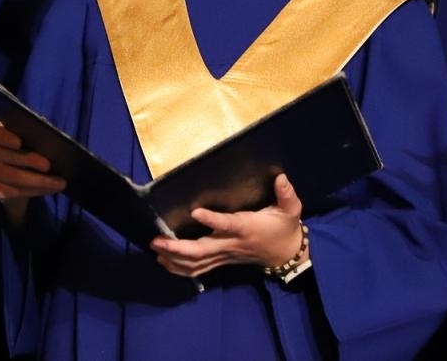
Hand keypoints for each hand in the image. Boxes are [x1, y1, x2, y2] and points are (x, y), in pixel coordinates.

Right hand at [0, 122, 64, 226]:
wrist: (14, 168)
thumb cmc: (26, 146)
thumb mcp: (28, 136)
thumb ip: (35, 132)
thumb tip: (48, 132)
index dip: (7, 138)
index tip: (19, 142)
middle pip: (9, 158)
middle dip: (30, 161)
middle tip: (48, 165)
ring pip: (16, 178)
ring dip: (40, 181)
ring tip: (59, 181)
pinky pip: (17, 192)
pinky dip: (37, 190)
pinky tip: (52, 188)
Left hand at [151, 174, 304, 278]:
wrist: (286, 255)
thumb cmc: (284, 228)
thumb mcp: (291, 210)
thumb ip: (286, 194)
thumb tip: (280, 177)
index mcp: (246, 228)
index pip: (228, 225)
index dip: (212, 220)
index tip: (195, 212)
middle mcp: (232, 244)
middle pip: (202, 251)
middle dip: (177, 248)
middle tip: (157, 239)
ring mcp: (225, 255)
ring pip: (196, 264)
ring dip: (174, 258)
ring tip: (155, 248)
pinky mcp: (221, 261)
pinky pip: (198, 269)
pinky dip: (179, 268)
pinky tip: (164, 261)